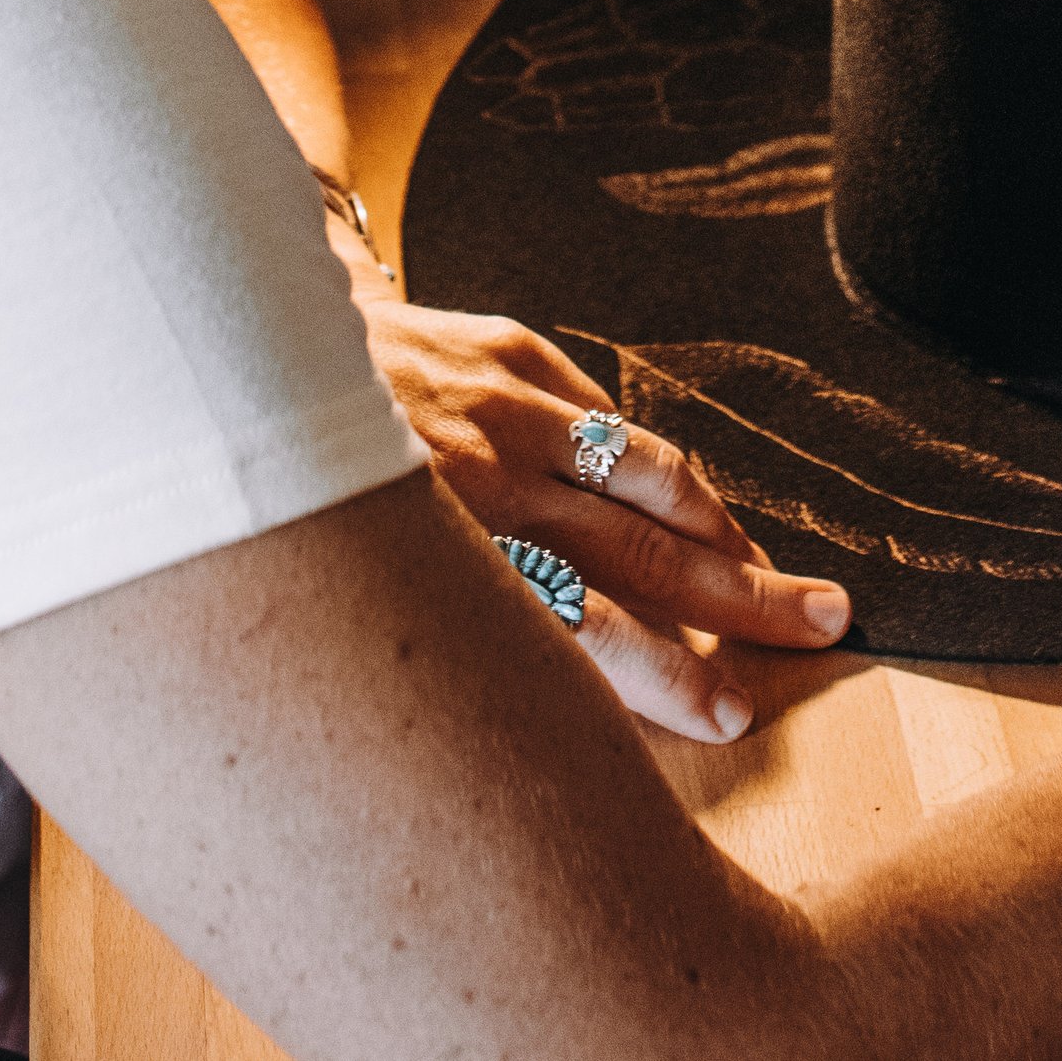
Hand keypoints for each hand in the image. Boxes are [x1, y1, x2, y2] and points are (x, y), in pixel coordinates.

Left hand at [331, 247, 851, 740]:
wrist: (238, 347)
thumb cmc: (291, 504)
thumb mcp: (346, 596)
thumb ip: (446, 638)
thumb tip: (545, 711)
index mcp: (439, 553)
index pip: (586, 628)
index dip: (667, 677)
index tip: (731, 713)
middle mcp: (479, 478)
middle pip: (642, 556)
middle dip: (742, 602)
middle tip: (823, 629)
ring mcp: (498, 405)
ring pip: (644, 476)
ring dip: (723, 531)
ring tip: (783, 573)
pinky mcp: (504, 349)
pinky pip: (605, 417)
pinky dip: (655, 467)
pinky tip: (694, 506)